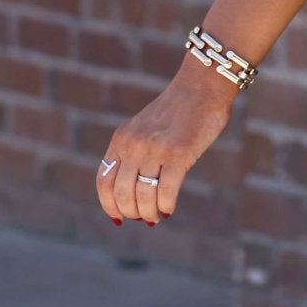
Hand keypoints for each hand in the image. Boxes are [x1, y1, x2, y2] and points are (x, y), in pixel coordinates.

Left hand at [94, 59, 236, 226]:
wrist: (202, 87)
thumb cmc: (178, 111)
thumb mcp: (145, 129)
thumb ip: (135, 152)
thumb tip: (135, 191)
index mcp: (121, 139)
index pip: (103, 181)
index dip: (108, 205)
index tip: (118, 218)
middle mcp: (133, 145)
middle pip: (121, 193)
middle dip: (130, 212)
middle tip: (144, 218)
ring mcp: (155, 149)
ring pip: (142, 195)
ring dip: (149, 213)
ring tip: (157, 216)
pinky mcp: (179, 154)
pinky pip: (166, 190)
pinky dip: (166, 205)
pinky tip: (169, 209)